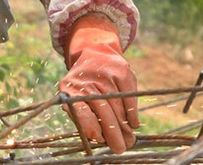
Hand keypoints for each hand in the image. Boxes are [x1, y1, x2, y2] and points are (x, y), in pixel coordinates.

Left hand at [59, 16, 139, 153]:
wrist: (95, 53)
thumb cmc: (84, 84)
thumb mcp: (74, 96)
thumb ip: (81, 115)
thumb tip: (96, 136)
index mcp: (70, 88)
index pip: (79, 109)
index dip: (89, 125)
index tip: (99, 138)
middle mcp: (88, 80)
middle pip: (103, 111)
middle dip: (113, 133)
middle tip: (119, 148)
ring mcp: (106, 75)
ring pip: (118, 107)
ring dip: (124, 127)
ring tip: (128, 140)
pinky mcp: (122, 71)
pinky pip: (130, 98)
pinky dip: (132, 113)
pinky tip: (132, 124)